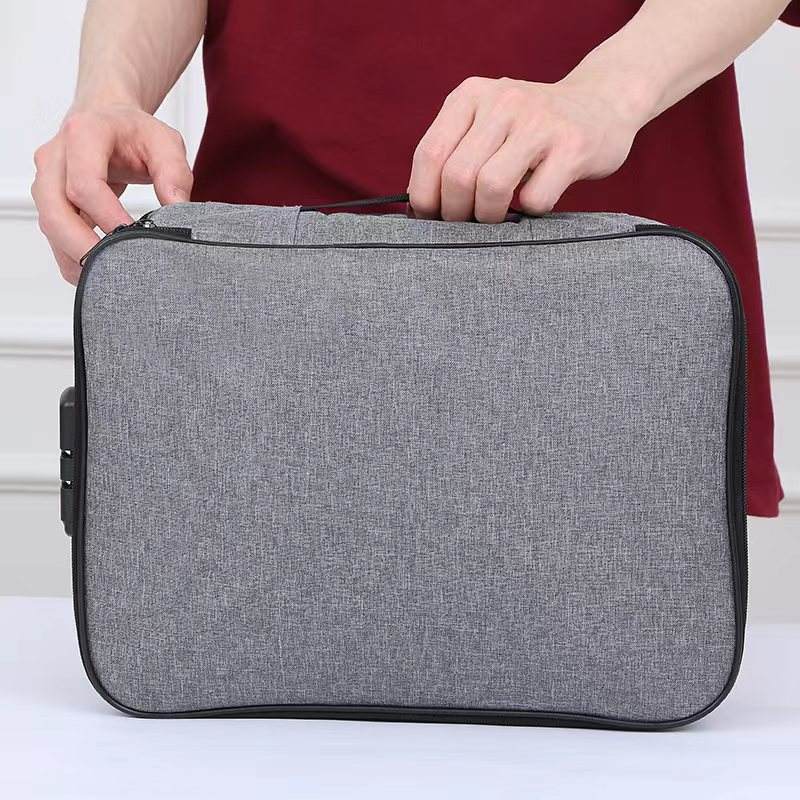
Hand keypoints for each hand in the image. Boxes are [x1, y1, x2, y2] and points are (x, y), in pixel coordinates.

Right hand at [31, 103, 192, 283]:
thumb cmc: (135, 132)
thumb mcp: (165, 142)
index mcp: (84, 134)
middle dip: (83, 246)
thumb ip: (175, 174)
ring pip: (50, 226)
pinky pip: (54, 236)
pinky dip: (73, 257)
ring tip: (111, 276)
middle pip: (55, 209)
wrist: (108, 118)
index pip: (85, 183)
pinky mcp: (50, 201)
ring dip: (77, 257)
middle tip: (116, 269)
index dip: (108, 217)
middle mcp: (56, 157)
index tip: (136, 238)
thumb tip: (179, 213)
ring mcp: (47, 180)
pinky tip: (99, 270)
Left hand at [408, 76, 642, 222]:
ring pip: (491, 187)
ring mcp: (539, 122)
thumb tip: (418, 208)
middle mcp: (503, 101)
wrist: (604, 101)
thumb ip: (454, 153)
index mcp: (471, 95)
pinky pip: (534, 198)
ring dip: (489, 215)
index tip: (430, 218)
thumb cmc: (533, 129)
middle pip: (458, 176)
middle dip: (456, 213)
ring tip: (496, 216)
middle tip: (466, 223)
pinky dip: (530, 211)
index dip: (424, 197)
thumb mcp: (486, 123)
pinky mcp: (572, 146)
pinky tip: (535, 200)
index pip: (429, 154)